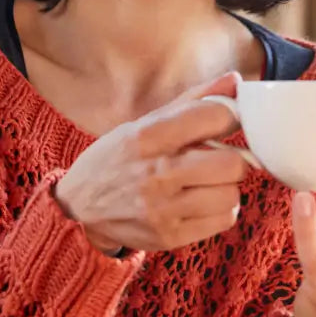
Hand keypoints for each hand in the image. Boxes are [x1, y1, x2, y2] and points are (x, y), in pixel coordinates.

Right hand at [55, 73, 246, 253]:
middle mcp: (154, 174)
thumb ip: (193, 102)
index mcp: (147, 137)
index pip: (214, 117)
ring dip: (225, 187)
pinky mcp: (169, 237)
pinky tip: (201, 202)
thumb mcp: (144, 124)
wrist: (79, 207)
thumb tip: (236, 80)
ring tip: (206, 183)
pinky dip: (220, 209)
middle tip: (218, 159)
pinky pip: (224, 220)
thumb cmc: (119, 158)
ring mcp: (162, 210)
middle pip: (232, 164)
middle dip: (232, 159)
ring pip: (231, 195)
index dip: (231, 117)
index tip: (226, 121)